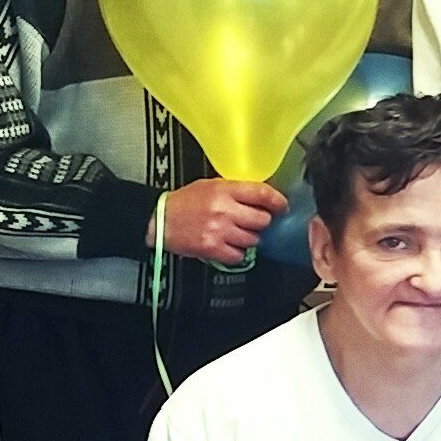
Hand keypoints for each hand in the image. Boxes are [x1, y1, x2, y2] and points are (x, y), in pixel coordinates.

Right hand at [155, 178, 285, 264]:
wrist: (159, 220)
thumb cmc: (185, 202)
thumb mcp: (211, 185)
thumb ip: (236, 190)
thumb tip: (264, 197)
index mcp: (223, 190)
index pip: (262, 193)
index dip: (277, 201)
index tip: (282, 207)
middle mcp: (223, 210)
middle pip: (262, 220)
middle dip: (261, 222)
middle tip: (252, 222)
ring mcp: (219, 230)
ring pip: (253, 239)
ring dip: (249, 238)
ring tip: (236, 233)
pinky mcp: (212, 248)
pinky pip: (239, 255)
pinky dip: (237, 253)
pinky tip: (228, 245)